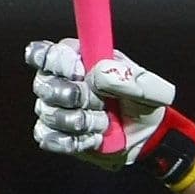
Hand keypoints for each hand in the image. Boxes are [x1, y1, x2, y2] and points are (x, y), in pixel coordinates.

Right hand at [28, 38, 176, 167]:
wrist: (144, 137)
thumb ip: (128, 77)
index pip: (46, 52)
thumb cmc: (142, 103)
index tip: (79, 73)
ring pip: (50, 114)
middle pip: (45, 85)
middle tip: (102, 103)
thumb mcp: (149, 88)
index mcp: (77, 57)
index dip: (58, 62)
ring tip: (104, 122)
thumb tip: (98, 74)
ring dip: (83, 122)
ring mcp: (52, 107)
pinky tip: (92, 138)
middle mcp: (57, 80)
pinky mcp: (53, 133)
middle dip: (78, 97)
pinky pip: (48, 137)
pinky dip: (74, 141)